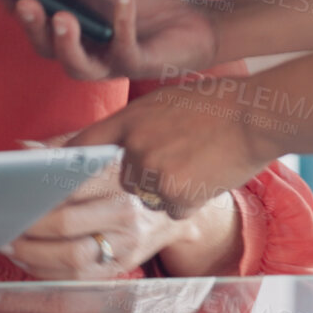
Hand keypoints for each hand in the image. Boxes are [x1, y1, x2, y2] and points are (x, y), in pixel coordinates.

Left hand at [4, 154, 187, 279]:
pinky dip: (48, 272)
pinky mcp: (122, 267)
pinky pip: (79, 277)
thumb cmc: (125, 177)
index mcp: (117, 179)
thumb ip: (61, 147)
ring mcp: (126, 245)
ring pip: (71, 259)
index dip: (34, 198)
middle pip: (66, 227)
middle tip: (3, 227)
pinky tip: (28, 261)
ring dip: (33, 256)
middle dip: (28, 231)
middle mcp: (125, 213)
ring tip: (10, 246)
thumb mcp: (101, 150)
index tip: (9, 199)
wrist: (169, 211)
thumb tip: (19, 150)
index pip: (67, 189)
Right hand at [14, 0, 217, 80]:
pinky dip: (121, 23)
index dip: (13, 7)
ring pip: (77, 66)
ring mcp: (110, 62)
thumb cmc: (154, 4)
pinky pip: (124, 50)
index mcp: (75, 30)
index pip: (37, 21)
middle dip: (33, 28)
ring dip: (67, 42)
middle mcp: (87, 51)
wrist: (198, 18)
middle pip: (47, 49)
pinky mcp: (138, 65)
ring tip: (63, 17)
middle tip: (26, 4)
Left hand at [70, 86, 272, 219]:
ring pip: (147, 198)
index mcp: (128, 119)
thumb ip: (134, 124)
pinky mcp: (174, 196)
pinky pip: (172, 210)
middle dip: (137, 180)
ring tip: (195, 163)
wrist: (254, 114)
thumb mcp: (163, 102)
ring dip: (167, 191)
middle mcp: (133, 147)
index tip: (59, 178)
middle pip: (119, 181)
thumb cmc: (214, 104)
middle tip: (173, 162)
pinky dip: (188, 201)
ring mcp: (152, 172)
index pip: (82, 146)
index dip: (67, 165)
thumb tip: (108, 147)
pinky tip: (207, 177)